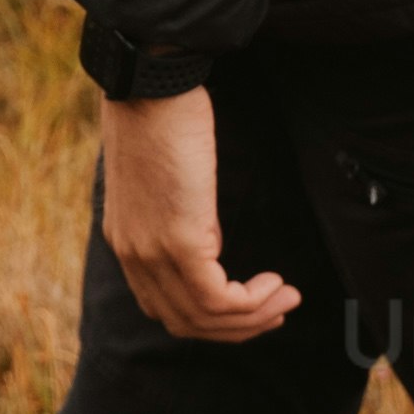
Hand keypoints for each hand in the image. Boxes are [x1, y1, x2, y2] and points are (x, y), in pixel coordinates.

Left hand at [98, 88, 300, 343]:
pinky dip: (251, 301)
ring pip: (204, 317)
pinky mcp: (179, 240)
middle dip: (237, 328)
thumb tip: (209, 240)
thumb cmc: (164, 116)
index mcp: (126, 242)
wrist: (151, 84)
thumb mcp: (167, 179)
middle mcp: (133, 256)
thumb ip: (179, 214)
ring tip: (286, 298)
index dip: (209, 318)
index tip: (248, 304)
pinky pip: (217, 298)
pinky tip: (274, 282)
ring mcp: (153, 252)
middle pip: (184, 323)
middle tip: (276, 312)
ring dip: (253, 317)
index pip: (164, 308)